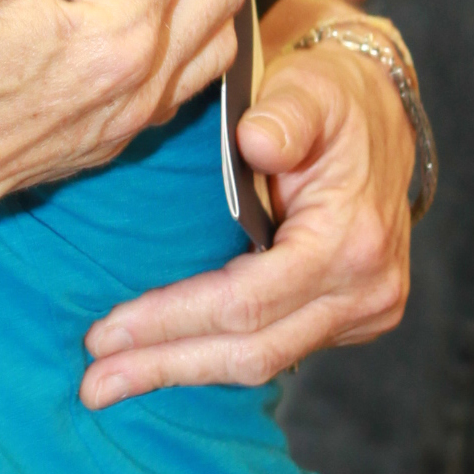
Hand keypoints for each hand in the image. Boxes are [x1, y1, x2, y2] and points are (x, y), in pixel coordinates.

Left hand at [80, 0, 410, 403]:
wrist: (382, 114)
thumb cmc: (333, 97)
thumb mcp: (310, 88)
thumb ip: (284, 115)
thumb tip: (255, 143)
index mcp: (350, 243)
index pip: (245, 301)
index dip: (172, 320)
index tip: (104, 331)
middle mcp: (365, 292)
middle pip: (251, 351)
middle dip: (165, 366)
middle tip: (92, 385)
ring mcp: (363, 313)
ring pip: (264, 362)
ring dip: (184, 372)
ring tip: (112, 381)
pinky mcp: (349, 318)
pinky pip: (277, 350)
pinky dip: (216, 355)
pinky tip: (163, 360)